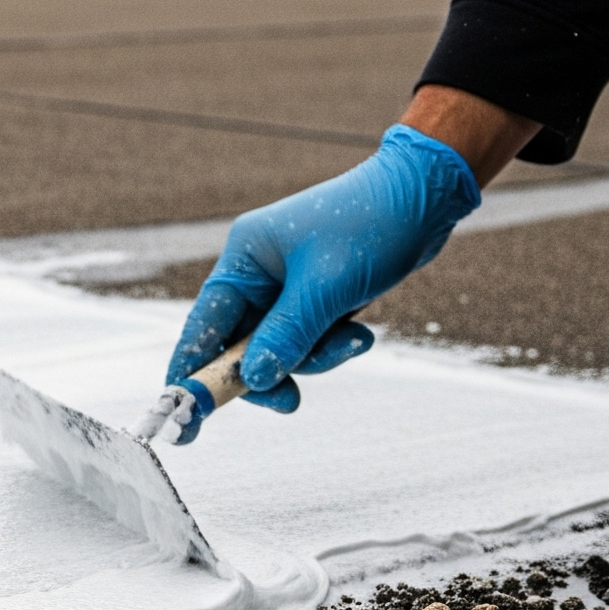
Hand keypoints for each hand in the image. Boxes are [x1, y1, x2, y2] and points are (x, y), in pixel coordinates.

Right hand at [163, 124, 480, 442]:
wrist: (426, 196)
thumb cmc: (371, 224)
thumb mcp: (325, 288)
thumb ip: (284, 337)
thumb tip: (253, 380)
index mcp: (244, 259)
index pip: (203, 325)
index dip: (192, 371)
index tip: (183, 413)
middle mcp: (257, 274)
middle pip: (240, 346)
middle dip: (269, 371)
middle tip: (289, 402)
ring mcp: (285, 288)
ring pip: (278, 349)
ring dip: (314, 357)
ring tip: (355, 341)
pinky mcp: (312, 298)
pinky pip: (306, 341)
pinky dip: (330, 346)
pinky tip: (360, 333)